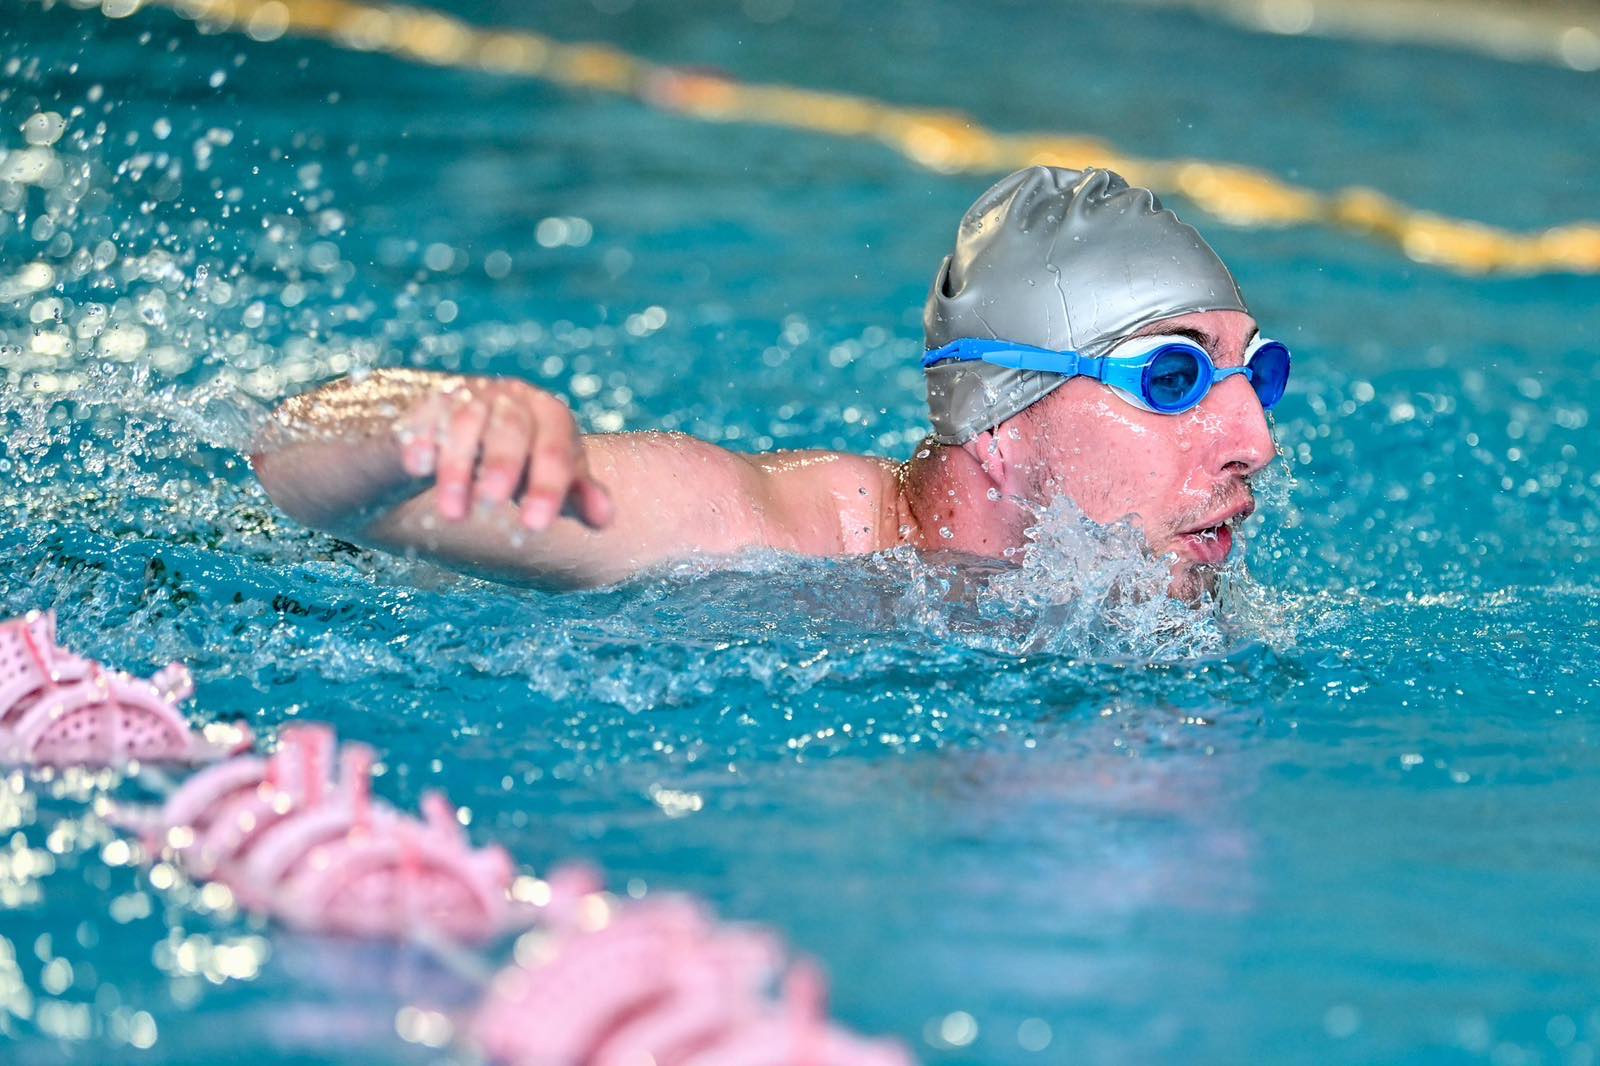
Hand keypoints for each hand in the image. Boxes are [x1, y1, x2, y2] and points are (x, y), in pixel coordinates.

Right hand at [396, 377, 613, 530]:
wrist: (469, 436)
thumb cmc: (523, 463)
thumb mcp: (552, 480)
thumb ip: (579, 496)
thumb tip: (605, 517)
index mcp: (551, 416)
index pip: (556, 449)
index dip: (548, 486)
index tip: (535, 525)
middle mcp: (513, 399)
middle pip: (512, 428)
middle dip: (503, 464)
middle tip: (494, 501)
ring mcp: (470, 397)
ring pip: (465, 423)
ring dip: (457, 468)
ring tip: (453, 514)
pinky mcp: (430, 405)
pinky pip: (424, 419)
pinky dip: (421, 443)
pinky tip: (419, 468)